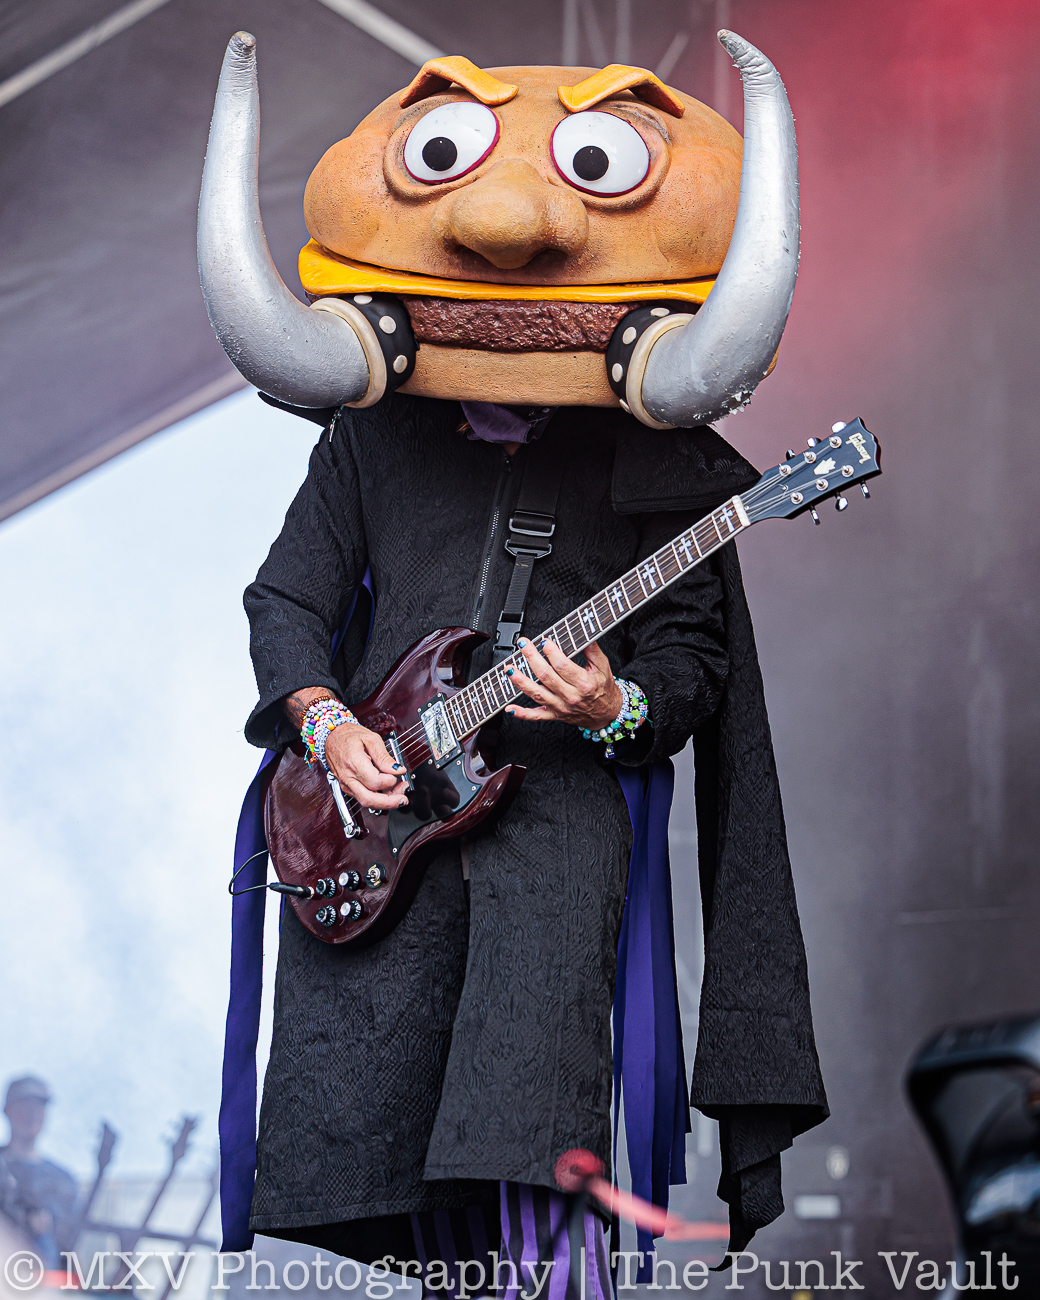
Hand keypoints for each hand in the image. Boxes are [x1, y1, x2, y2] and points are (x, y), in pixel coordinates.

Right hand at [324, 723, 407, 809]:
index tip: (399, 774)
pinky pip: (363, 798)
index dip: (390, 781)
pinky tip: (388, 792)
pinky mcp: (347, 788)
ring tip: (399, 794)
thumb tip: (397, 770)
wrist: (332, 737)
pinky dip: (377, 798)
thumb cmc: (349, 736)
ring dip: (385, 802)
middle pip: (369, 799)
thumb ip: (384, 757)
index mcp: (354, 763)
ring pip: (366, 802)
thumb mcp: (371, 739)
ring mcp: (346, 785)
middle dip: (389, 802)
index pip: (374, 782)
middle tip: (403, 798)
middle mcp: (348, 778)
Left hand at [505, 638, 622, 729]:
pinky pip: (535, 716)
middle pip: (546, 676)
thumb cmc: (603, 689)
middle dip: (532, 658)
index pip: (562, 666)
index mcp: (583, 683)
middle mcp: (570, 696)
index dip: (551, 653)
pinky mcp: (554, 715)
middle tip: (523, 645)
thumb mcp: (602, 666)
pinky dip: (521, 713)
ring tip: (509, 669)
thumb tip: (582, 632)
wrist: (607, 714)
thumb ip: (591, 649)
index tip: (545, 642)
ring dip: (520, 681)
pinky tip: (509, 708)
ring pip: (536, 694)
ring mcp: (560, 707)